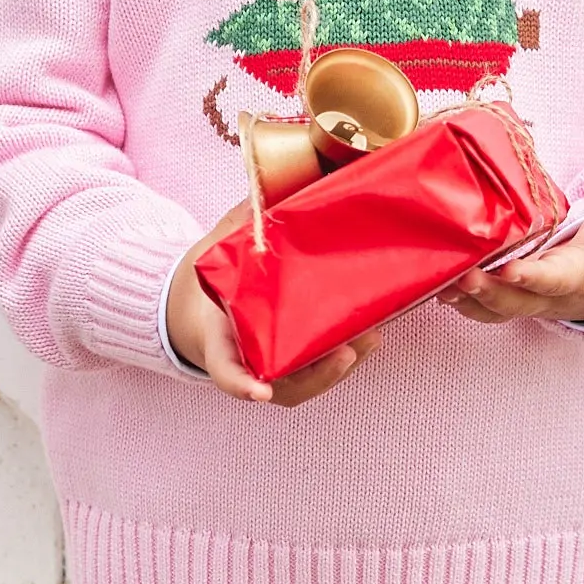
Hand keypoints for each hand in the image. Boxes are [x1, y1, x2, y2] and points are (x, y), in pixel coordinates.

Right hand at [165, 207, 382, 406]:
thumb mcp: (218, 251)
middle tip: (345, 351)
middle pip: (285, 383)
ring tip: (371, 335)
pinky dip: (350, 356)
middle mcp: (250, 365)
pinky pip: (325, 370)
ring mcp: (276, 372)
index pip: (225, 370)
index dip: (240, 384)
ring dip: (343, 363)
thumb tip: (262, 191)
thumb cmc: (219, 283)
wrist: (209, 309)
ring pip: (312, 380)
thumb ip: (239, 228)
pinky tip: (374, 332)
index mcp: (220, 341)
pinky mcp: (300, 367)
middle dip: (318, 372)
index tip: (258, 392)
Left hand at [439, 181, 583, 327]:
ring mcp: (525, 303)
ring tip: (438, 285)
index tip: (510, 269)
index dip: (530, 277)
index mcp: (574, 278)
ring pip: (492, 310)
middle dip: (487, 292)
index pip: (551, 280)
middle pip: (513, 302)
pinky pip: (482, 308)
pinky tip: (434, 286)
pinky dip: (460, 302)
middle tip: (461, 277)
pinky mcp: (509, 301)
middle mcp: (546, 297)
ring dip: (466, 301)